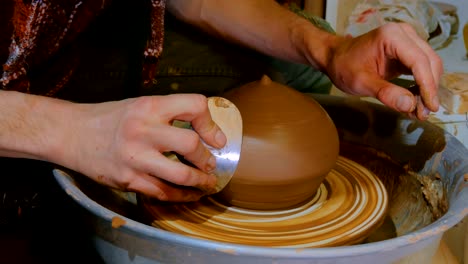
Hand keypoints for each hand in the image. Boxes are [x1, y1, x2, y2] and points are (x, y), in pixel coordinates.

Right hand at [65, 94, 226, 201]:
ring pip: (180, 175)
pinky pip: (162, 192)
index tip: (216, 139)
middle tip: (211, 164)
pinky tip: (189, 194)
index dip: (210, 123)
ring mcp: (134, 157)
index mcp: (149, 106)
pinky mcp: (127, 179)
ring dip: (200, 182)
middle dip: (207, 159)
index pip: (194, 106)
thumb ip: (170, 114)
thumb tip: (206, 131)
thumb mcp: (140, 105)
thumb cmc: (110, 118)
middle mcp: (143, 130)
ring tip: (207, 183)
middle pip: (191, 145)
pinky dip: (181, 195)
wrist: (71, 134)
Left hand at [324, 22, 442, 119]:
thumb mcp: (361, 83)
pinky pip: (422, 68)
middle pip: (429, 62)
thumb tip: (410, 105)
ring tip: (419, 112)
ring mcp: (408, 40)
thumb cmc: (344, 67)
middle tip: (423, 114)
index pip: (419, 61)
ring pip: (429, 66)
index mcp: (391, 36)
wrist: (335, 57)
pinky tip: (415, 102)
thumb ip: (385, 93)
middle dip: (429, 89)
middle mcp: (404, 34)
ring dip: (427, 89)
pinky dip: (421, 85)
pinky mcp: (408, 50)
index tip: (430, 107)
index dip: (428, 85)